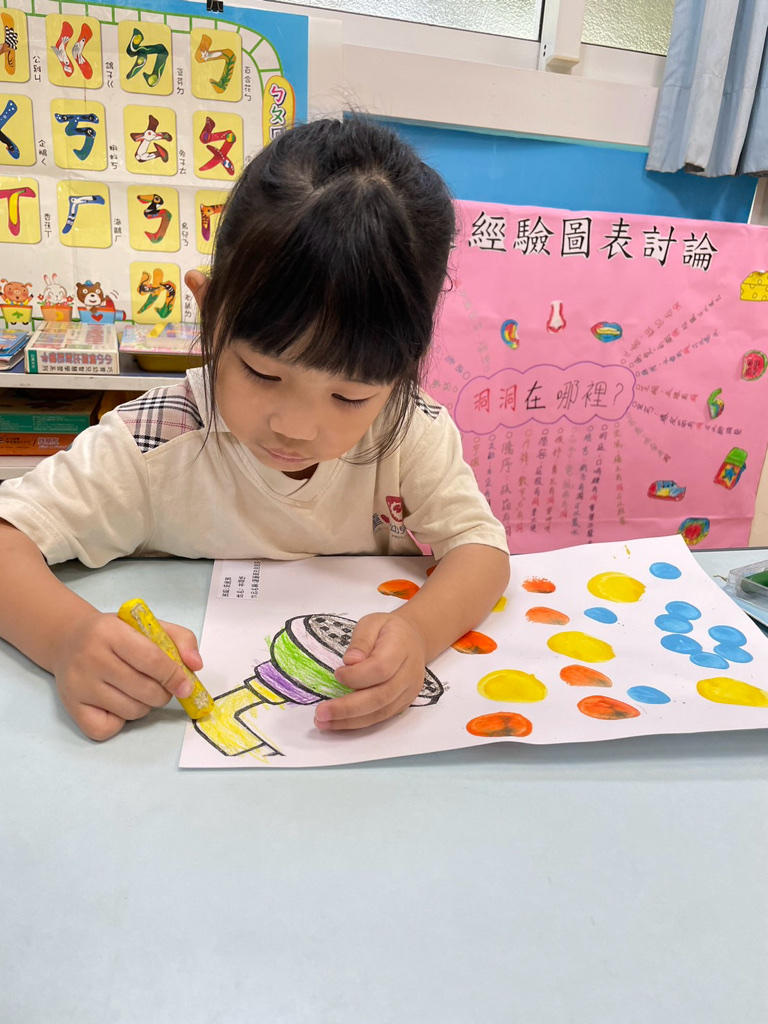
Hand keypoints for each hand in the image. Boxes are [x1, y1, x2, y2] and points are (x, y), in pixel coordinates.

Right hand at [51, 610, 202, 741]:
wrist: (68, 639)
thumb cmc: (115, 634)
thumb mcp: (147, 625)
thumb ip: (180, 639)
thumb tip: (196, 666)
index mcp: (111, 632)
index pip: (152, 660)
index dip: (174, 676)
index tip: (186, 686)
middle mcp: (91, 658)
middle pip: (144, 690)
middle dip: (163, 693)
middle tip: (161, 687)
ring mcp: (78, 685)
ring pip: (131, 711)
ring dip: (144, 706)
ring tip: (137, 691)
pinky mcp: (71, 707)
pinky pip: (107, 729)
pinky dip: (120, 721)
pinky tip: (118, 703)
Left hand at [314, 612, 427, 730]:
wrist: (413, 640)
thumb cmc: (388, 630)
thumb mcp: (371, 623)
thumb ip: (361, 641)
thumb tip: (350, 662)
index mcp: (401, 648)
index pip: (380, 669)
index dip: (356, 676)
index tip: (337, 674)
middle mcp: (409, 673)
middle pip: (380, 696)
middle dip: (348, 708)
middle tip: (321, 713)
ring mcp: (409, 691)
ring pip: (381, 712)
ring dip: (350, 721)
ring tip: (324, 723)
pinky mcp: (404, 703)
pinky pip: (382, 717)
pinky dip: (359, 723)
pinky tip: (339, 723)